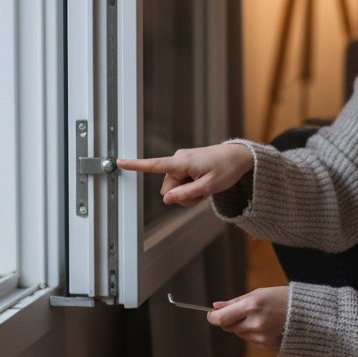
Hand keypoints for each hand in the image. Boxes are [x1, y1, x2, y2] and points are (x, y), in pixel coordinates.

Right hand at [116, 143, 253, 205]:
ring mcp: (182, 162)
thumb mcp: (209, 186)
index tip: (119, 162)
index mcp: (182, 162)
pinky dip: (192, 187)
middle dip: (183, 196)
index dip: (136, 165)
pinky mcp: (186, 165)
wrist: (239, 156)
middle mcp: (178, 159)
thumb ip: (187, 194)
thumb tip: (166, 200)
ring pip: (175, 188)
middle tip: (203, 192)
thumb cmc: (226, 169)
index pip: (154, 165)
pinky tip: (204, 183)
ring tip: (206, 186)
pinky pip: (182, 183)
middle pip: (168, 189)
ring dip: (189, 193)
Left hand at [208, 286, 287, 351]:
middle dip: (229, 320)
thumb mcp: (259, 293)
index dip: (213, 317)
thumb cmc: (283, 299)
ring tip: (261, 317)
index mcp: (252, 306)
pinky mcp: (266, 346)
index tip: (211, 314)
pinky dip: (254, 333)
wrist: (309, 314)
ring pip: (239, 333)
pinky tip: (268, 325)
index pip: (222, 318)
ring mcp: (261, 336)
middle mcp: (255, 323)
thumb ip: (235, 301)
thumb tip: (216, 306)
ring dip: (243, 326)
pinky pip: (251, 340)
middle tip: (241, 312)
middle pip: (228, 327)